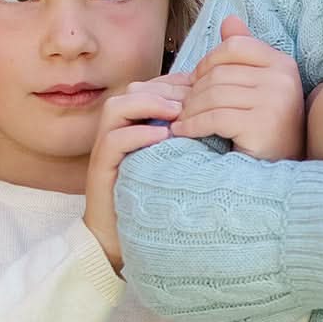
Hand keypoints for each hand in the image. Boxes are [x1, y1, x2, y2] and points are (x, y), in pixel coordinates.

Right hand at [83, 72, 192, 269]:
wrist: (118, 237)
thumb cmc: (153, 200)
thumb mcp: (175, 164)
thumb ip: (187, 141)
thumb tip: (221, 121)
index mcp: (133, 125)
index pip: (151, 88)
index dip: (176, 84)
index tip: (204, 89)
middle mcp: (116, 130)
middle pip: (134, 90)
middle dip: (166, 90)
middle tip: (196, 98)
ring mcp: (105, 147)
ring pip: (119, 107)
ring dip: (150, 104)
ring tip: (178, 114)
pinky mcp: (100, 167)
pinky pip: (114, 140)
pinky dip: (138, 135)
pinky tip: (162, 138)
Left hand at [171, 16, 305, 159]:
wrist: (279, 172)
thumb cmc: (265, 129)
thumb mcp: (258, 87)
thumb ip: (244, 54)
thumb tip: (229, 20)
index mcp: (283, 64)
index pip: (235, 47)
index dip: (208, 62)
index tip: (196, 82)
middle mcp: (283, 78)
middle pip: (220, 73)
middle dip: (194, 92)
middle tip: (181, 108)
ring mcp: (275, 101)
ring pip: (214, 95)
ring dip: (190, 110)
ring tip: (181, 121)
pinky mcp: (262, 124)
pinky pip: (214, 118)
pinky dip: (193, 125)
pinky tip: (183, 132)